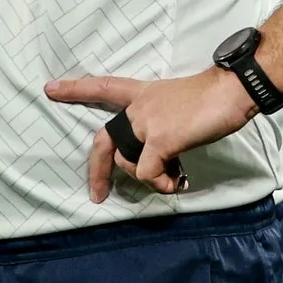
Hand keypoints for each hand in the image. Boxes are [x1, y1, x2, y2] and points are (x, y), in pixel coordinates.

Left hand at [45, 67, 255, 200]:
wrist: (231, 90)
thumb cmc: (214, 96)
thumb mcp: (178, 106)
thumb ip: (163, 127)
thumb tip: (164, 160)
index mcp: (143, 94)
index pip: (102, 87)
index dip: (75, 89)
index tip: (50, 89)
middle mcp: (139, 108)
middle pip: (104, 140)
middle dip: (97, 171)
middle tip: (97, 194)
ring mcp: (146, 124)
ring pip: (126, 163)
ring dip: (146, 178)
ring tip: (171, 177)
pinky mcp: (159, 140)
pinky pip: (148, 173)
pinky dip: (161, 184)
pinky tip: (177, 181)